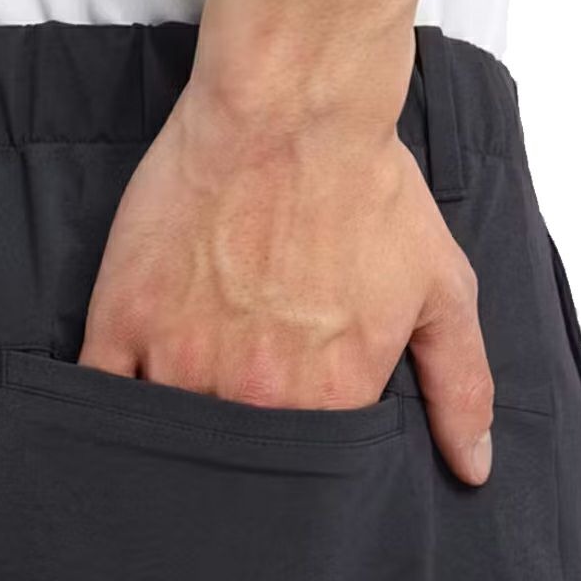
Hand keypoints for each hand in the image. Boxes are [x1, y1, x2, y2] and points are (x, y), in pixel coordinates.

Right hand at [78, 84, 493, 484]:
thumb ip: (462, 387)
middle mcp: (255, 394)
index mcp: (330, 397)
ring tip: (195, 399)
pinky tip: (135, 394)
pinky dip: (117, 407)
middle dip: (241, 457)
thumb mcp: (441, 289)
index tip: (294, 430)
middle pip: (238, 465)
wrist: (292, 108)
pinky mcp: (123, 322)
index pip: (309, 472)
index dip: (301, 456)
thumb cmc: (367, 190)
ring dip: (181, 434)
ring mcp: (180, 361)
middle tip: (243, 406)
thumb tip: (474, 469)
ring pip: (172, 438)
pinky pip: (105, 396)